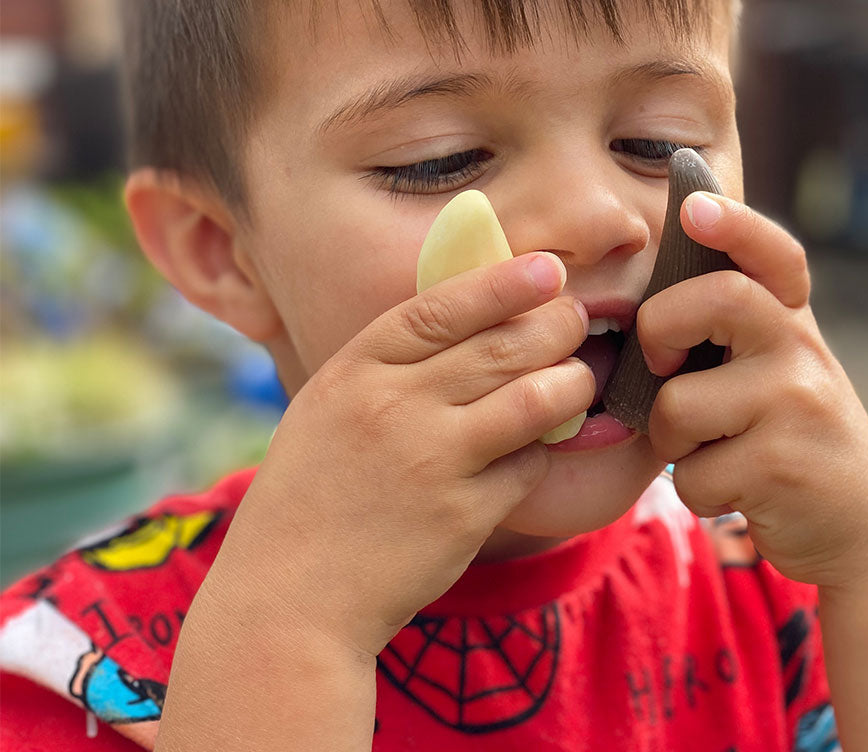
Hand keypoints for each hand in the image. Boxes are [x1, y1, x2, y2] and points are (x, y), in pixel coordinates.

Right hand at [198, 252, 591, 658]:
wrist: (288, 599)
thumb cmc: (312, 491)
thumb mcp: (328, 405)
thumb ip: (389, 363)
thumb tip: (474, 318)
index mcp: (357, 371)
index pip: (443, 307)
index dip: (503, 283)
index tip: (548, 268)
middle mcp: (396, 407)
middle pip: (502, 347)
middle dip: (556, 325)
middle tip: (575, 320)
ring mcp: (433, 462)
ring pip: (535, 399)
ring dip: (572, 382)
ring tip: (579, 378)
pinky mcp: (464, 516)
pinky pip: (528, 466)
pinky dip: (540, 453)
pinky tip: (531, 452)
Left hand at [641, 192, 867, 588]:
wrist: (863, 529)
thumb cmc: (791, 436)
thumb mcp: (778, 369)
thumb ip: (735, 327)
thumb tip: (653, 285)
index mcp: (793, 322)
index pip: (773, 255)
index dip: (736, 224)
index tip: (695, 207)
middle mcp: (802, 351)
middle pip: (718, 298)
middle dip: (660, 329)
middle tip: (661, 367)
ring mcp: (797, 405)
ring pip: (679, 405)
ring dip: (672, 441)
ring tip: (710, 450)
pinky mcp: (782, 466)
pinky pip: (691, 474)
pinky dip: (696, 490)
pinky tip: (735, 490)